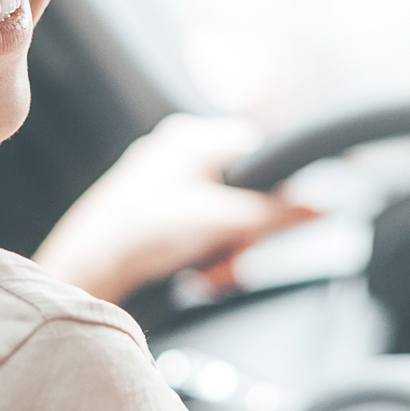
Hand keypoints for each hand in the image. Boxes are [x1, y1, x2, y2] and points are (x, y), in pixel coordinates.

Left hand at [33, 114, 317, 305]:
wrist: (88, 270)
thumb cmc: (138, 235)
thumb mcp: (218, 222)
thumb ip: (273, 215)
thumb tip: (321, 206)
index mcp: (193, 138)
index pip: (259, 152)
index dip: (274, 191)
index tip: (277, 222)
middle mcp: (180, 152)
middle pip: (246, 189)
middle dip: (244, 233)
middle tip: (230, 257)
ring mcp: (168, 181)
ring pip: (227, 214)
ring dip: (227, 249)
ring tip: (208, 269)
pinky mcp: (160, 211)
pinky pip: (204, 227)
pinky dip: (207, 252)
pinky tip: (196, 271)